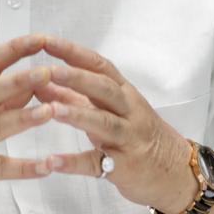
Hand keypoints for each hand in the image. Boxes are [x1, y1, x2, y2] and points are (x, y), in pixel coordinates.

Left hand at [41, 36, 197, 213]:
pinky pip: (97, 164)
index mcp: (123, 92)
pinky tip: (52, 161)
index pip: (99, 65)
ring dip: (77, 115)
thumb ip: (73, 97)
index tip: (46, 41)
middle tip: (48, 71)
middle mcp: (129, 111)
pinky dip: (74, 163)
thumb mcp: (107, 110)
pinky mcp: (124, 167)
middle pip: (104, 89)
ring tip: (51, 110)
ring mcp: (128, 138)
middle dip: (76, 78)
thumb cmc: (135, 134)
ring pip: (103, 122)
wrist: (174, 172)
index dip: (73, 53)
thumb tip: (39, 83)